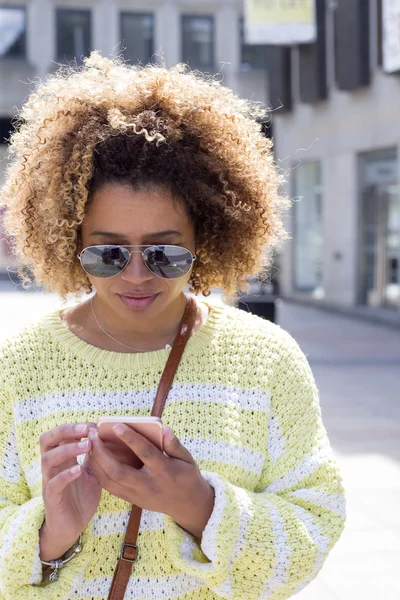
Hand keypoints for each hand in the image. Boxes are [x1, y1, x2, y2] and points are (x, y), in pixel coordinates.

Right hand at [39, 423, 101, 560]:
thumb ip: (96, 456)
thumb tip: (109, 436)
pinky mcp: (52, 498)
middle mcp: (52, 466)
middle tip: (85, 429)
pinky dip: (65, 475)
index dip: (75, 426)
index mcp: (62, 458)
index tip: (95, 425)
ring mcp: (49, 481)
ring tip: (87, 446)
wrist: (71, 527)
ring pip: (48, 459)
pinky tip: (79, 470)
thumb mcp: (92, 472)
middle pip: (46, 440)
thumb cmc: (81, 496)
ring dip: (68, 450)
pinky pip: (53, 484)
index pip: (59, 434)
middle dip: (65, 431)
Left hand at [87, 425, 214, 539]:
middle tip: (92, 434)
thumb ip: (174, 444)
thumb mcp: (187, 459)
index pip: (145, 453)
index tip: (116, 426)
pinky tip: (93, 458)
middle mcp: (148, 485)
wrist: (186, 505)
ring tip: (89, 444)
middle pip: (119, 471)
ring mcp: (137, 495)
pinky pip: (109, 487)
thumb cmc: (186, 475)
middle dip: (102, 453)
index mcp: (164, 471)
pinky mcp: (131, 500)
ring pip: (110, 481)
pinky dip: (98, 473)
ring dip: (96, 463)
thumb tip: (164, 429)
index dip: (131, 439)